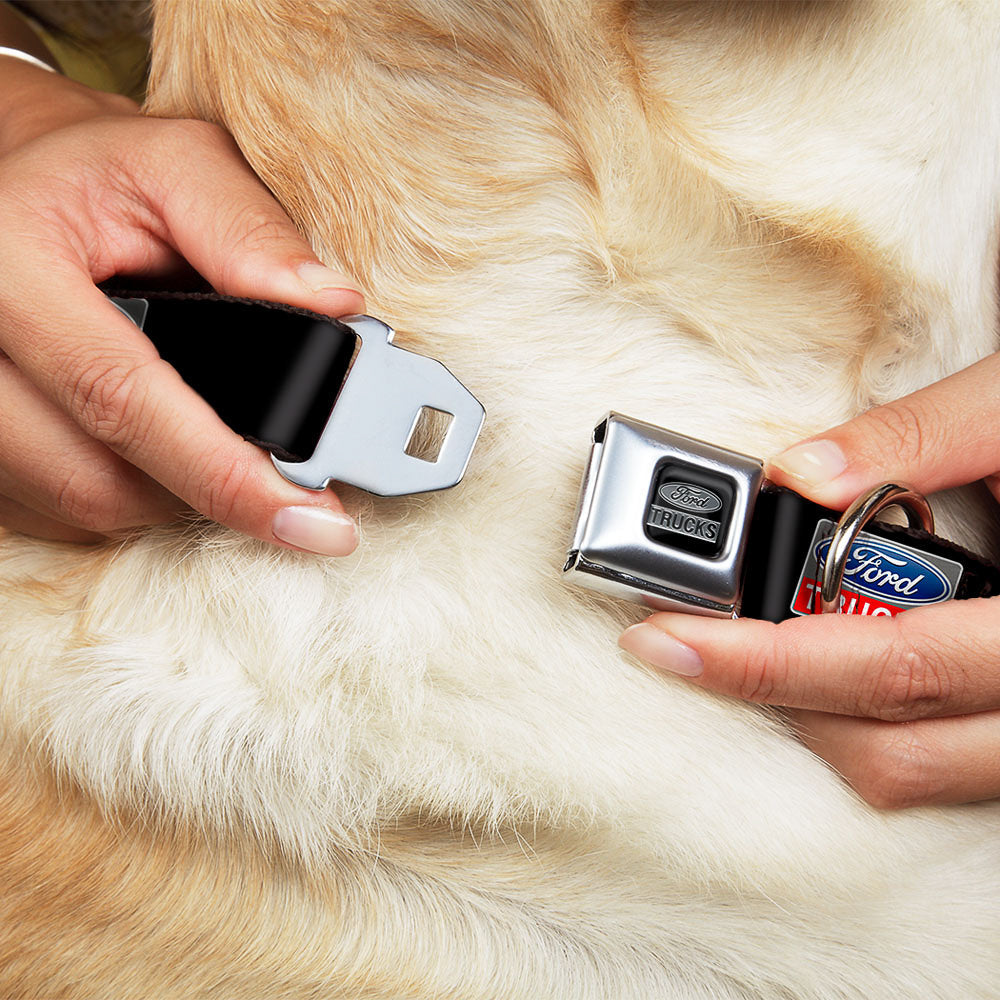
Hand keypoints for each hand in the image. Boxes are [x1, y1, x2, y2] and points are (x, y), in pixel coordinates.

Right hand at [0, 58, 363, 553]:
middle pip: (98, 479)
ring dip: (172, 494)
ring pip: (82, 504)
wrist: (20, 186)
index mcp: (10, 267)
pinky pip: (59, 509)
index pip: (122, 398)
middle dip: (210, 490)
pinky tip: (168, 452)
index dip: (225, 474)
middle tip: (291, 486)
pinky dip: (131, 493)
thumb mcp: (177, 165)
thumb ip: (250, 230)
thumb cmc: (100, 174)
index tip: (314, 522)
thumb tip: (332, 305)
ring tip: (227, 449)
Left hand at [619, 352, 999, 807]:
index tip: (668, 637)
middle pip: (892, 748)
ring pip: (916, 772)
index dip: (767, 663)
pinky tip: (823, 665)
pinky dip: (869, 723)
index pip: (894, 667)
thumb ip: (920, 437)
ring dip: (815, 719)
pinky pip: (944, 763)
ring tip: (743, 650)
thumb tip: (799, 472)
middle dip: (769, 697)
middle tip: (681, 642)